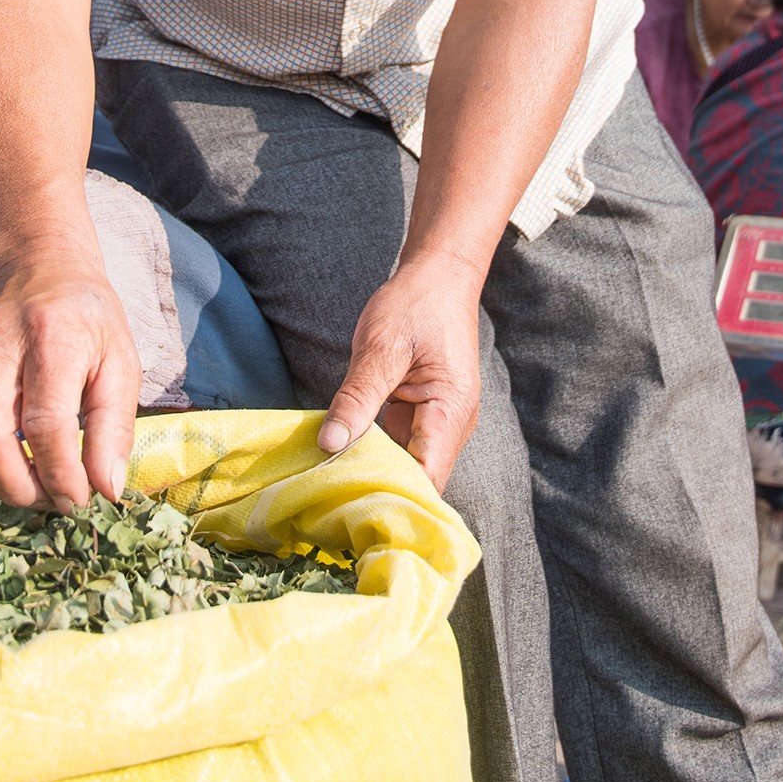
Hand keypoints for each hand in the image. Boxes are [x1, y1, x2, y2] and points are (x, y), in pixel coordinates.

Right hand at [0, 258, 141, 512]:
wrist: (33, 270)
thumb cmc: (85, 321)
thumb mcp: (122, 362)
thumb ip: (115, 428)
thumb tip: (106, 490)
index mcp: (50, 334)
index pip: (44, 424)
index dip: (62, 476)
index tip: (82, 497)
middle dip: (20, 489)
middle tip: (54, 500)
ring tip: (30, 484)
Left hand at [316, 257, 481, 489]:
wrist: (439, 276)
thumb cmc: (415, 304)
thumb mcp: (380, 347)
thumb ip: (357, 399)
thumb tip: (329, 446)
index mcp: (451, 411)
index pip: (427, 478)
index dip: (392, 498)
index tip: (349, 506)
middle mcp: (453, 426)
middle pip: (419, 479)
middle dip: (379, 491)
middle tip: (329, 499)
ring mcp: (440, 423)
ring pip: (410, 467)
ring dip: (376, 474)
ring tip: (333, 485)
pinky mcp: (424, 416)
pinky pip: (402, 447)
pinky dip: (376, 454)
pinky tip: (345, 458)